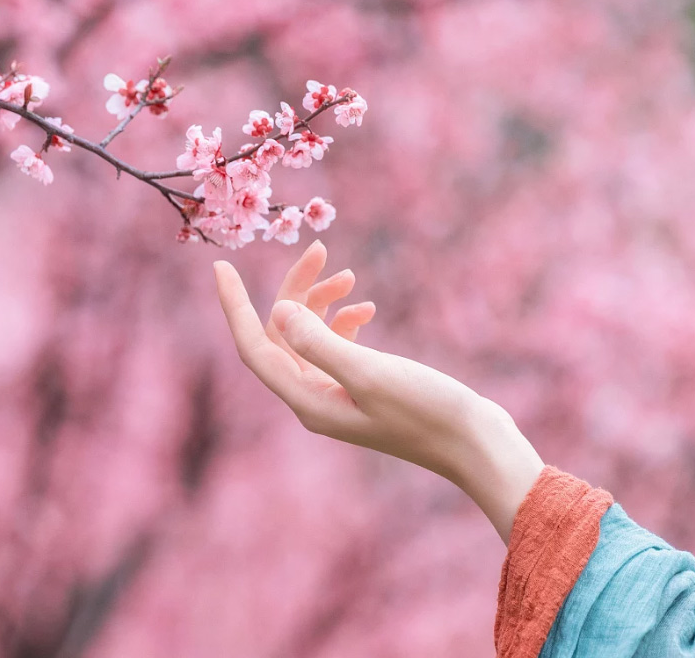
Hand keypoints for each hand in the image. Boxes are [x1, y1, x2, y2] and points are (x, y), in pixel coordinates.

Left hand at [213, 240, 544, 543]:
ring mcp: (336, 395)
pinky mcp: (360, 388)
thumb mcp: (370, 373)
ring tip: (349, 276)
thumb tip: (278, 312)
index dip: (234, 306)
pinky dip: (344, 322)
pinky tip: (366, 308)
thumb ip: (321, 342)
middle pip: (281, 336)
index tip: (219, 266)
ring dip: (321, 303)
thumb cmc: (427, 411)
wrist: (474, 444)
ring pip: (308, 337)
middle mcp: (313, 399)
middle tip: (318, 250)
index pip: (254, 348)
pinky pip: (335, 347)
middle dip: (294, 291)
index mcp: (307, 400)